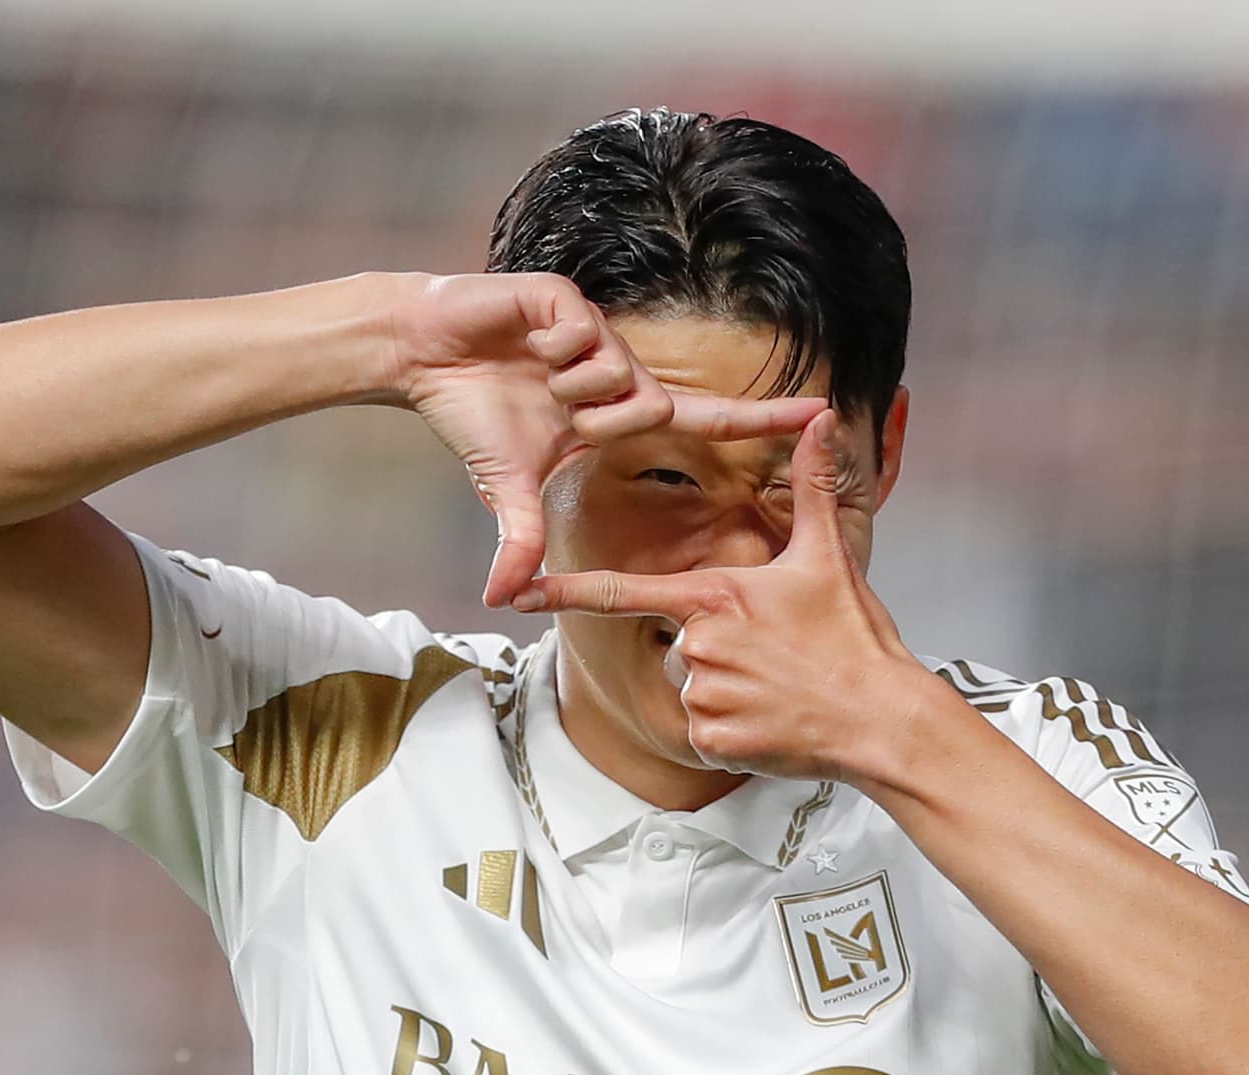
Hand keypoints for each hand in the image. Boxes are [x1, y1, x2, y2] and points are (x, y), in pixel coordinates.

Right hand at [386, 272, 827, 606]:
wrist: (423, 354)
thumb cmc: (473, 414)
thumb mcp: (505, 487)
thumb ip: (521, 540)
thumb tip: (500, 600)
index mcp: (621, 410)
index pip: (707, 420)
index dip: (764, 420)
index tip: (825, 414)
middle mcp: (622, 370)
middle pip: (653, 407)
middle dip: (603, 422)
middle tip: (558, 414)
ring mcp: (599, 334)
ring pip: (619, 375)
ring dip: (570, 389)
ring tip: (535, 375)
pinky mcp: (569, 301)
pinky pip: (582, 338)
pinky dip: (550, 352)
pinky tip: (524, 343)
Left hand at [513, 409, 924, 780]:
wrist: (882, 719)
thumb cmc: (854, 640)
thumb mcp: (829, 558)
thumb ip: (812, 487)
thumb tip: (820, 420)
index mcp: (714, 596)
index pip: (622, 591)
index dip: (565, 590)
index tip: (517, 591)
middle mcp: (698, 644)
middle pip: (679, 644)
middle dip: (718, 651)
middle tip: (776, 656)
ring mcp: (702, 696)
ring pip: (691, 688)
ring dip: (727, 691)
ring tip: (779, 688)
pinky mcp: (711, 741)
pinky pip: (704, 731)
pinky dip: (734, 730)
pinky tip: (773, 721)